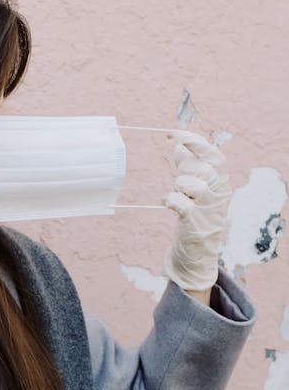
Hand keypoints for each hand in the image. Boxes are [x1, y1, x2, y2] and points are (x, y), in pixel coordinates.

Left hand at [161, 132, 230, 292]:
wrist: (199, 254)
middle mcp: (219, 194)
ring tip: (179, 195)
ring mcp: (208, 210)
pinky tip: (167, 202)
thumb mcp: (198, 189)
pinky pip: (180, 204)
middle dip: (185, 169)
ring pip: (191, 184)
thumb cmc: (197, 216)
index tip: (175, 134)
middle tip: (181, 181)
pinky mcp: (194, 225)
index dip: (195, 142)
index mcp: (222, 182)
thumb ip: (191, 167)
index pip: (214, 156)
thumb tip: (179, 146)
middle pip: (202, 168)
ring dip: (179, 186)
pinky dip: (170, 200)